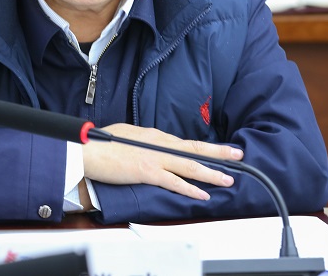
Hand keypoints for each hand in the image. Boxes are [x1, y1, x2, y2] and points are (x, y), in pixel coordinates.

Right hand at [82, 123, 243, 200]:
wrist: (89, 150)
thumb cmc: (102, 143)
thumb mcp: (127, 135)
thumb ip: (143, 140)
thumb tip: (149, 144)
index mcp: (154, 135)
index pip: (184, 143)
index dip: (203, 148)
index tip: (217, 150)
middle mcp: (159, 144)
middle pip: (195, 149)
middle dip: (218, 153)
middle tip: (237, 155)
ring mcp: (155, 158)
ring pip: (190, 166)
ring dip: (211, 173)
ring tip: (227, 178)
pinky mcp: (148, 172)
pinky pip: (175, 182)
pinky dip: (191, 189)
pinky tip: (203, 194)